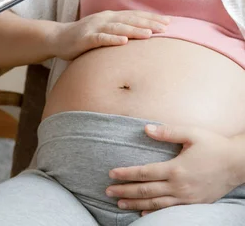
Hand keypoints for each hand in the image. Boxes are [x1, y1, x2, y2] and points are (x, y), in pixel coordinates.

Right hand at [53, 10, 170, 60]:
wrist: (57, 38)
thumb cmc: (82, 37)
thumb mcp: (102, 31)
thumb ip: (118, 31)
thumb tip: (139, 35)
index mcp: (109, 17)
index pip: (134, 15)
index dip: (151, 17)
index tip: (169, 22)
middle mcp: (103, 19)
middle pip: (129, 19)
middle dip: (148, 23)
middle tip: (166, 28)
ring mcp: (94, 28)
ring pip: (117, 28)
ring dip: (134, 30)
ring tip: (149, 34)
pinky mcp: (84, 39)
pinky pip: (100, 38)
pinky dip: (112, 39)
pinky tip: (123, 42)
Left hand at [106, 124, 242, 214]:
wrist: (239, 164)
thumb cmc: (214, 145)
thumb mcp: (191, 133)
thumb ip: (167, 132)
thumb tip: (145, 128)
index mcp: (175, 169)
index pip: (143, 173)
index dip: (125, 174)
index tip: (111, 174)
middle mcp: (179, 186)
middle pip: (145, 191)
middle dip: (124, 191)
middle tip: (107, 191)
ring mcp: (187, 198)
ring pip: (155, 203)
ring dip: (135, 203)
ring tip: (119, 203)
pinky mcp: (194, 204)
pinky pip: (170, 210)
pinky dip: (154, 212)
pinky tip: (143, 212)